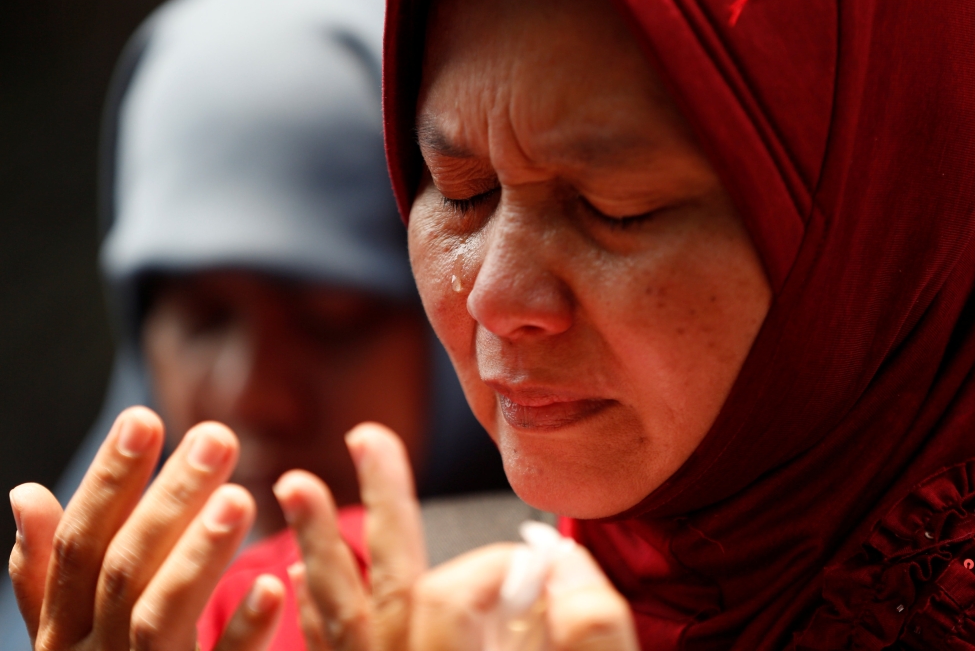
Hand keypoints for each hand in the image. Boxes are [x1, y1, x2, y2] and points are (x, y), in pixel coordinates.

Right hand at [8, 407, 283, 650]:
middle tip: (219, 437)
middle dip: (168, 499)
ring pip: (159, 617)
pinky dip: (242, 632)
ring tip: (241, 498)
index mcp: (65, 635)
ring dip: (198, 556)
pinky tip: (276, 585)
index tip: (145, 417)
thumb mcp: (70, 637)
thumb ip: (48, 578)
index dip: (108, 481)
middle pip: (124, 569)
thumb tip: (24, 494)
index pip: (79, 546)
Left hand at [273, 422, 638, 650]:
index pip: (456, 597)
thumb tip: (553, 558)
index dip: (499, 562)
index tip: (540, 559)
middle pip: (387, 589)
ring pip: (343, 623)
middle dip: (379, 507)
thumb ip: (590, 627)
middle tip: (367, 436)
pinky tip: (298, 574)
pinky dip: (320, 611)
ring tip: (294, 483)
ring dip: (320, 549)